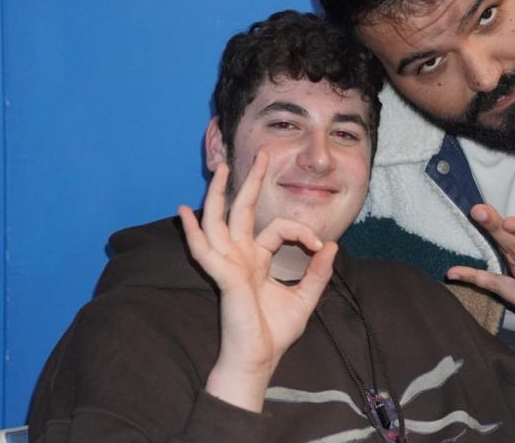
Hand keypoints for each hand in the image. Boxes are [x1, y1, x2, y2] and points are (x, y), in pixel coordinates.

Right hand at [177, 151, 337, 411]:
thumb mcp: (305, 298)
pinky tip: (183, 213)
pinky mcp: (223, 277)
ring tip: (222, 167)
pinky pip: (204, 251)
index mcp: (257, 260)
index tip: (319, 247)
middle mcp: (241, 257)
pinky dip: (192, 232)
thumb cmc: (274, 333)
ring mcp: (229, 265)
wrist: (258, 360)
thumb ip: (318, 272)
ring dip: (218, 194)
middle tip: (261, 154)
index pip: (277, 228)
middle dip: (250, 182)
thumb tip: (331, 245)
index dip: (301, 231)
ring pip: (219, 221)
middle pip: (241, 211)